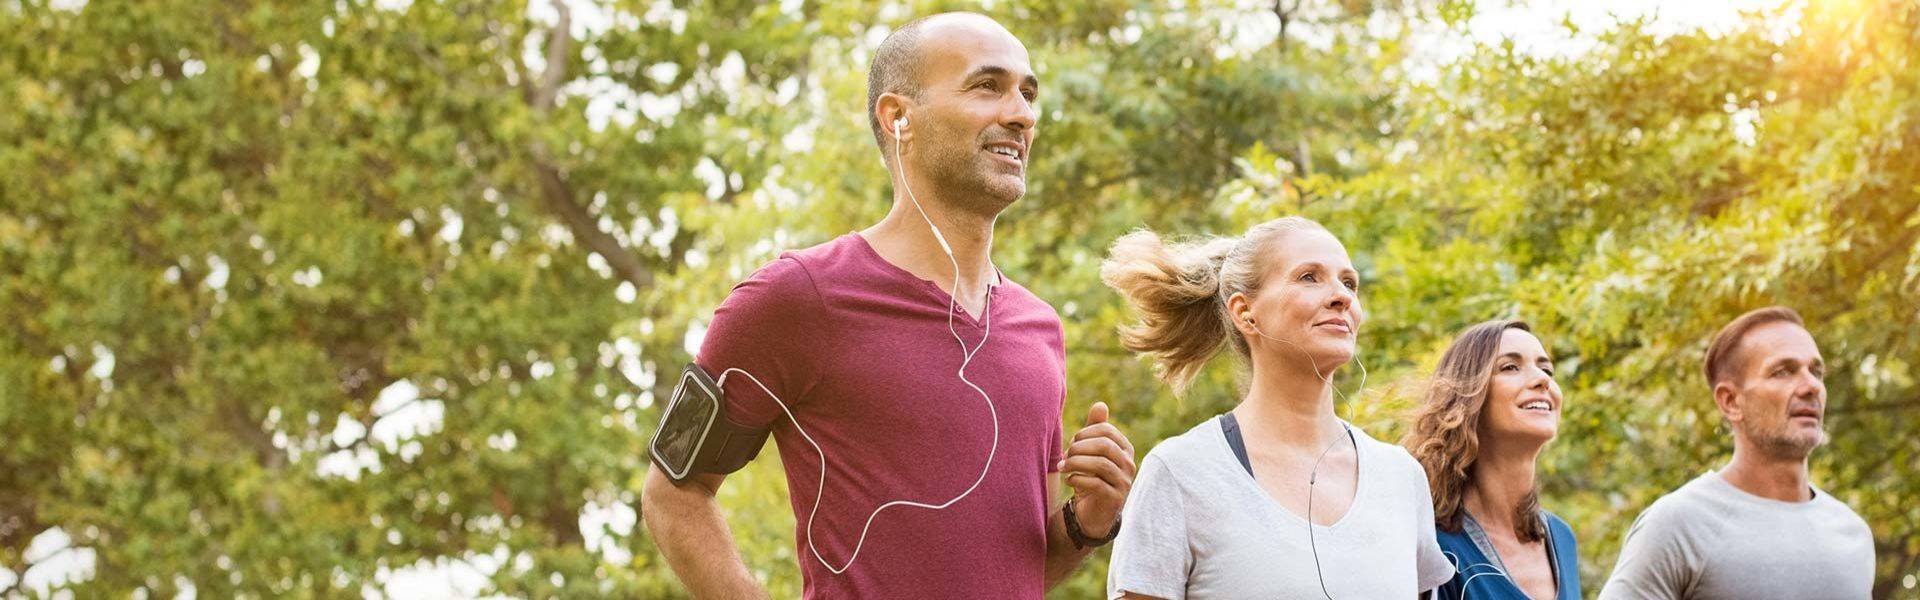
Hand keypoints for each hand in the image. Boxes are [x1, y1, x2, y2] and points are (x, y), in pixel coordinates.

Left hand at [1057, 401, 1133, 537]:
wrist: (1091, 512)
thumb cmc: (1090, 476)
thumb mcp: (1091, 451)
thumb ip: (1095, 429)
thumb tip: (1100, 404)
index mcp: (1124, 448)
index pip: (1106, 430)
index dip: (1084, 433)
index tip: (1071, 443)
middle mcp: (1129, 464)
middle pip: (1104, 446)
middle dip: (1079, 448)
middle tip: (1064, 456)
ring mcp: (1124, 482)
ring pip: (1100, 464)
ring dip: (1076, 464)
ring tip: (1063, 468)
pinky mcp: (1114, 499)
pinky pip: (1096, 484)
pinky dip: (1078, 480)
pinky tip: (1069, 481)